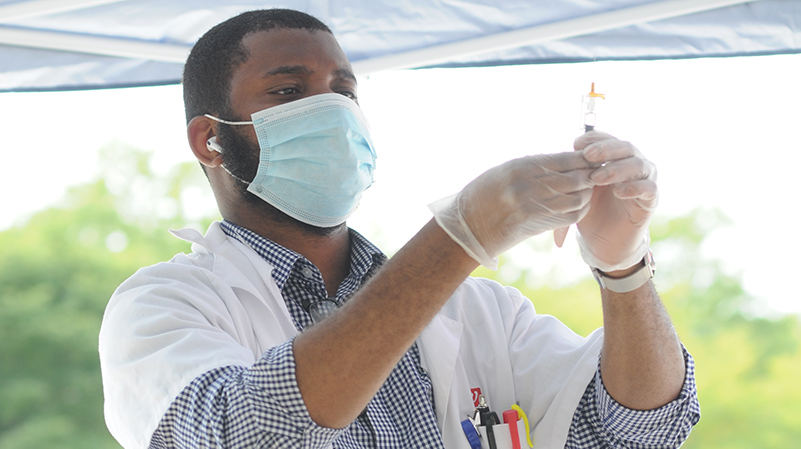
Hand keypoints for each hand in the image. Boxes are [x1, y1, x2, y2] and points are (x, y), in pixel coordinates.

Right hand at [429, 152, 595, 268]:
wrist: (468, 225)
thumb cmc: (485, 194)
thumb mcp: (506, 171)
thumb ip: (534, 166)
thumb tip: (565, 161)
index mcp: (521, 167)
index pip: (565, 159)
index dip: (584, 158)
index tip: (595, 156)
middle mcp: (528, 186)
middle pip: (575, 179)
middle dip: (591, 175)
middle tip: (599, 173)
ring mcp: (533, 207)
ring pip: (577, 198)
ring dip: (587, 193)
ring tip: (589, 188)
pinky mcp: (536, 225)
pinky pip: (570, 216)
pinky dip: (580, 209)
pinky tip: (580, 204)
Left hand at [571, 131, 656, 271]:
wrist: (602, 242)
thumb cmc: (589, 211)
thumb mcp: (578, 188)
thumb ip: (574, 172)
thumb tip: (561, 154)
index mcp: (615, 159)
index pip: (608, 140)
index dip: (594, 139)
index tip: (576, 144)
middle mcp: (632, 165)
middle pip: (626, 147)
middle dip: (606, 149)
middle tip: (587, 155)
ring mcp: (644, 181)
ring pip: (639, 164)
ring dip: (617, 168)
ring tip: (597, 178)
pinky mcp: (651, 200)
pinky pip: (650, 188)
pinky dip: (635, 187)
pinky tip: (618, 192)